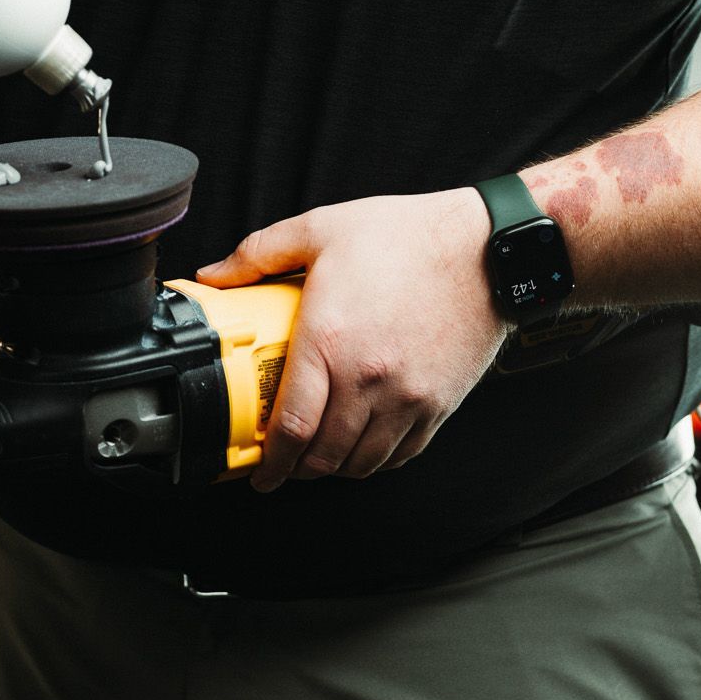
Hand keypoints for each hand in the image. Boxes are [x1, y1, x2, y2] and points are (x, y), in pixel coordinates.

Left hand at [197, 190, 507, 489]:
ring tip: (318, 457)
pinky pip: (401, 454)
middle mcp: (368, 379)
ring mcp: (407, 398)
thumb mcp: (321, 228)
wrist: (485, 249)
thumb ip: (259, 254)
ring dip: (334, 469)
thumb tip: (214, 275)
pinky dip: (375, 460)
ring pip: (361, 462)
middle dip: (295, 471)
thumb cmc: (407, 236)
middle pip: (323, 456)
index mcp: (330, 341)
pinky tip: (362, 446)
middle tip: (281, 466)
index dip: (268, 461)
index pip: (290, 427)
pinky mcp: (438, 404)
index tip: (256, 470)